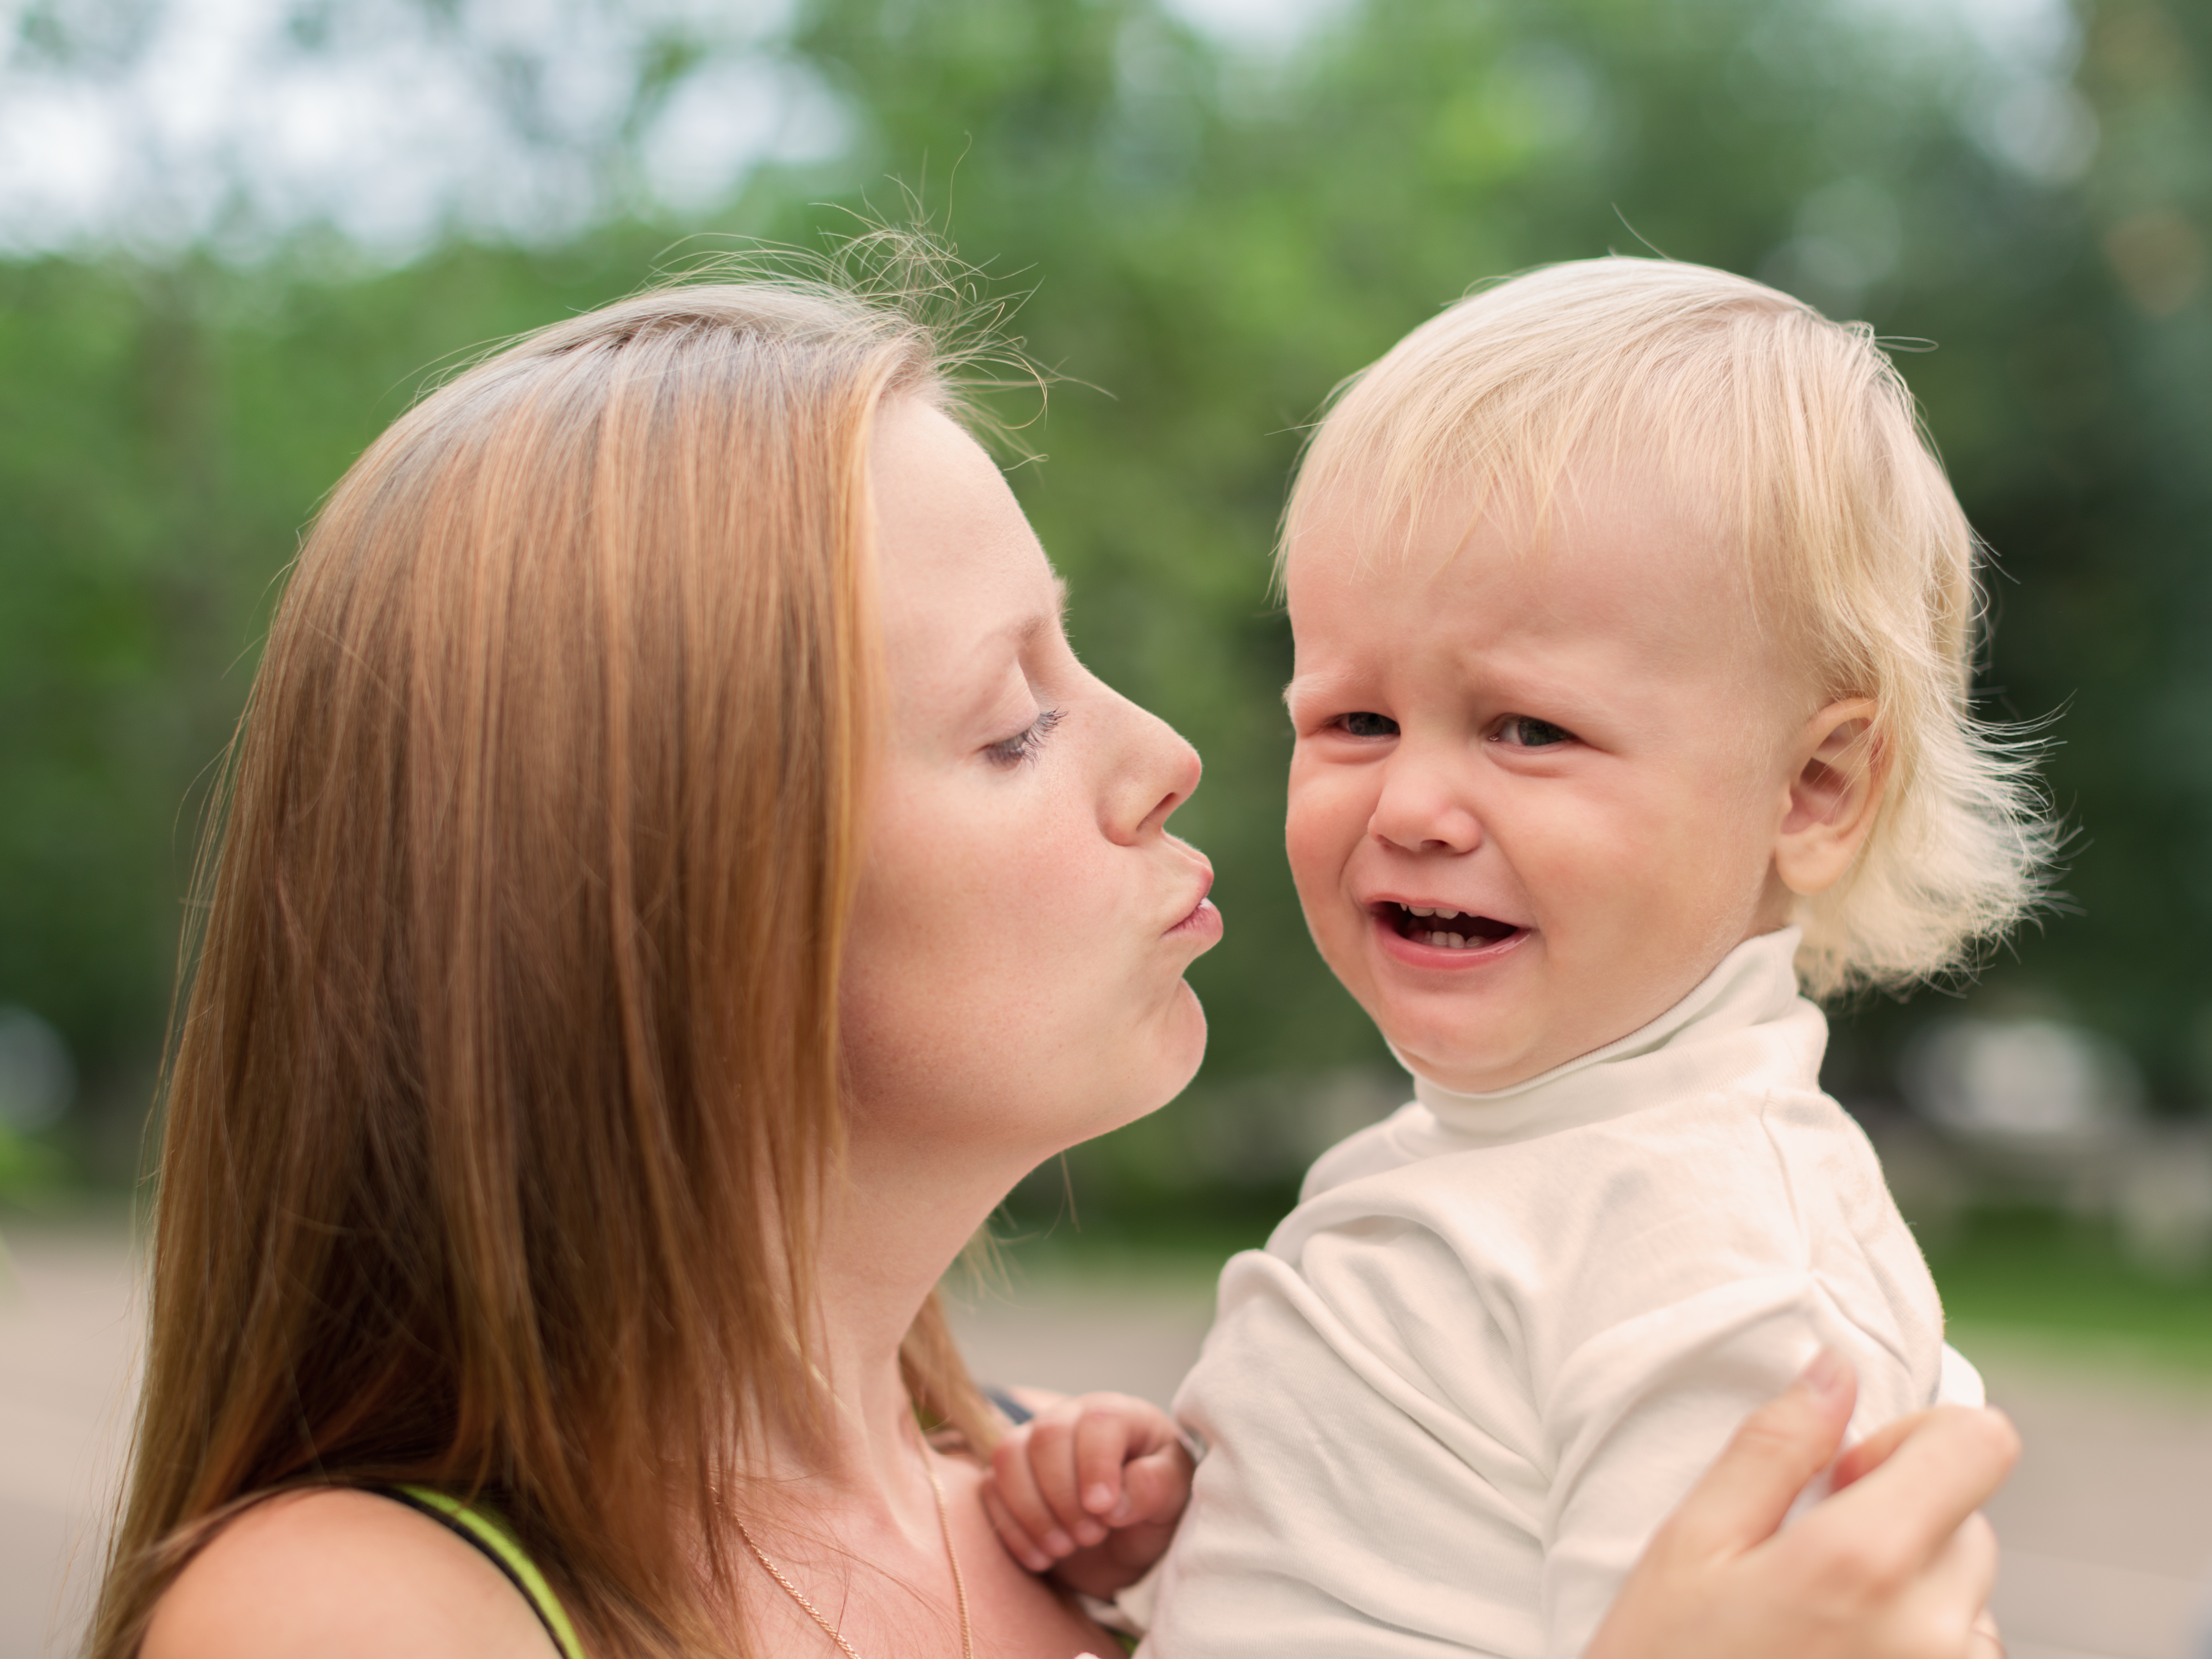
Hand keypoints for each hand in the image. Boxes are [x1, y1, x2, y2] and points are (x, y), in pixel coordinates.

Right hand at [981, 1391, 1194, 1596]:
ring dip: (1033, 1511)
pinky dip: (1013, 1530)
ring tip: (1066, 1549)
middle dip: (1063, 1494)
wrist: (1127, 1535)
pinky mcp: (1010, 1476)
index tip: (1103, 1510)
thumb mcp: (1175, 1496)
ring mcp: (1033, 1444)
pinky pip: (991, 1490)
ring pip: (1009, 1456)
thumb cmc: (1156, 1503)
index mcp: (1118, 1414)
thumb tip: (1116, 1501)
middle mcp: (1071, 1418)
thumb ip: (1156, 1487)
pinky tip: (1043, 1558)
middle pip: (1047, 1435)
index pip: (1099, 1420)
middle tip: (1091, 1536)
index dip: (1096, 1464)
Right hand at [1587, 1349, 2018, 1658]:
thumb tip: (1833, 1368)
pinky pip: (1960, 1657)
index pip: (1982, 1444)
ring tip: (1819, 1627)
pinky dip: (1914, 1647)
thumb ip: (1772, 1448)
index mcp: (1865, 1563)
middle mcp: (1933, 1632)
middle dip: (1900, 1519)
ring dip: (1911, 1592)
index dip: (1917, 1437)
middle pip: (1970, 1519)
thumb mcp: (1690, 1545)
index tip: (1848, 1473)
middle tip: (1810, 1557)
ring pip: (1967, 1595)